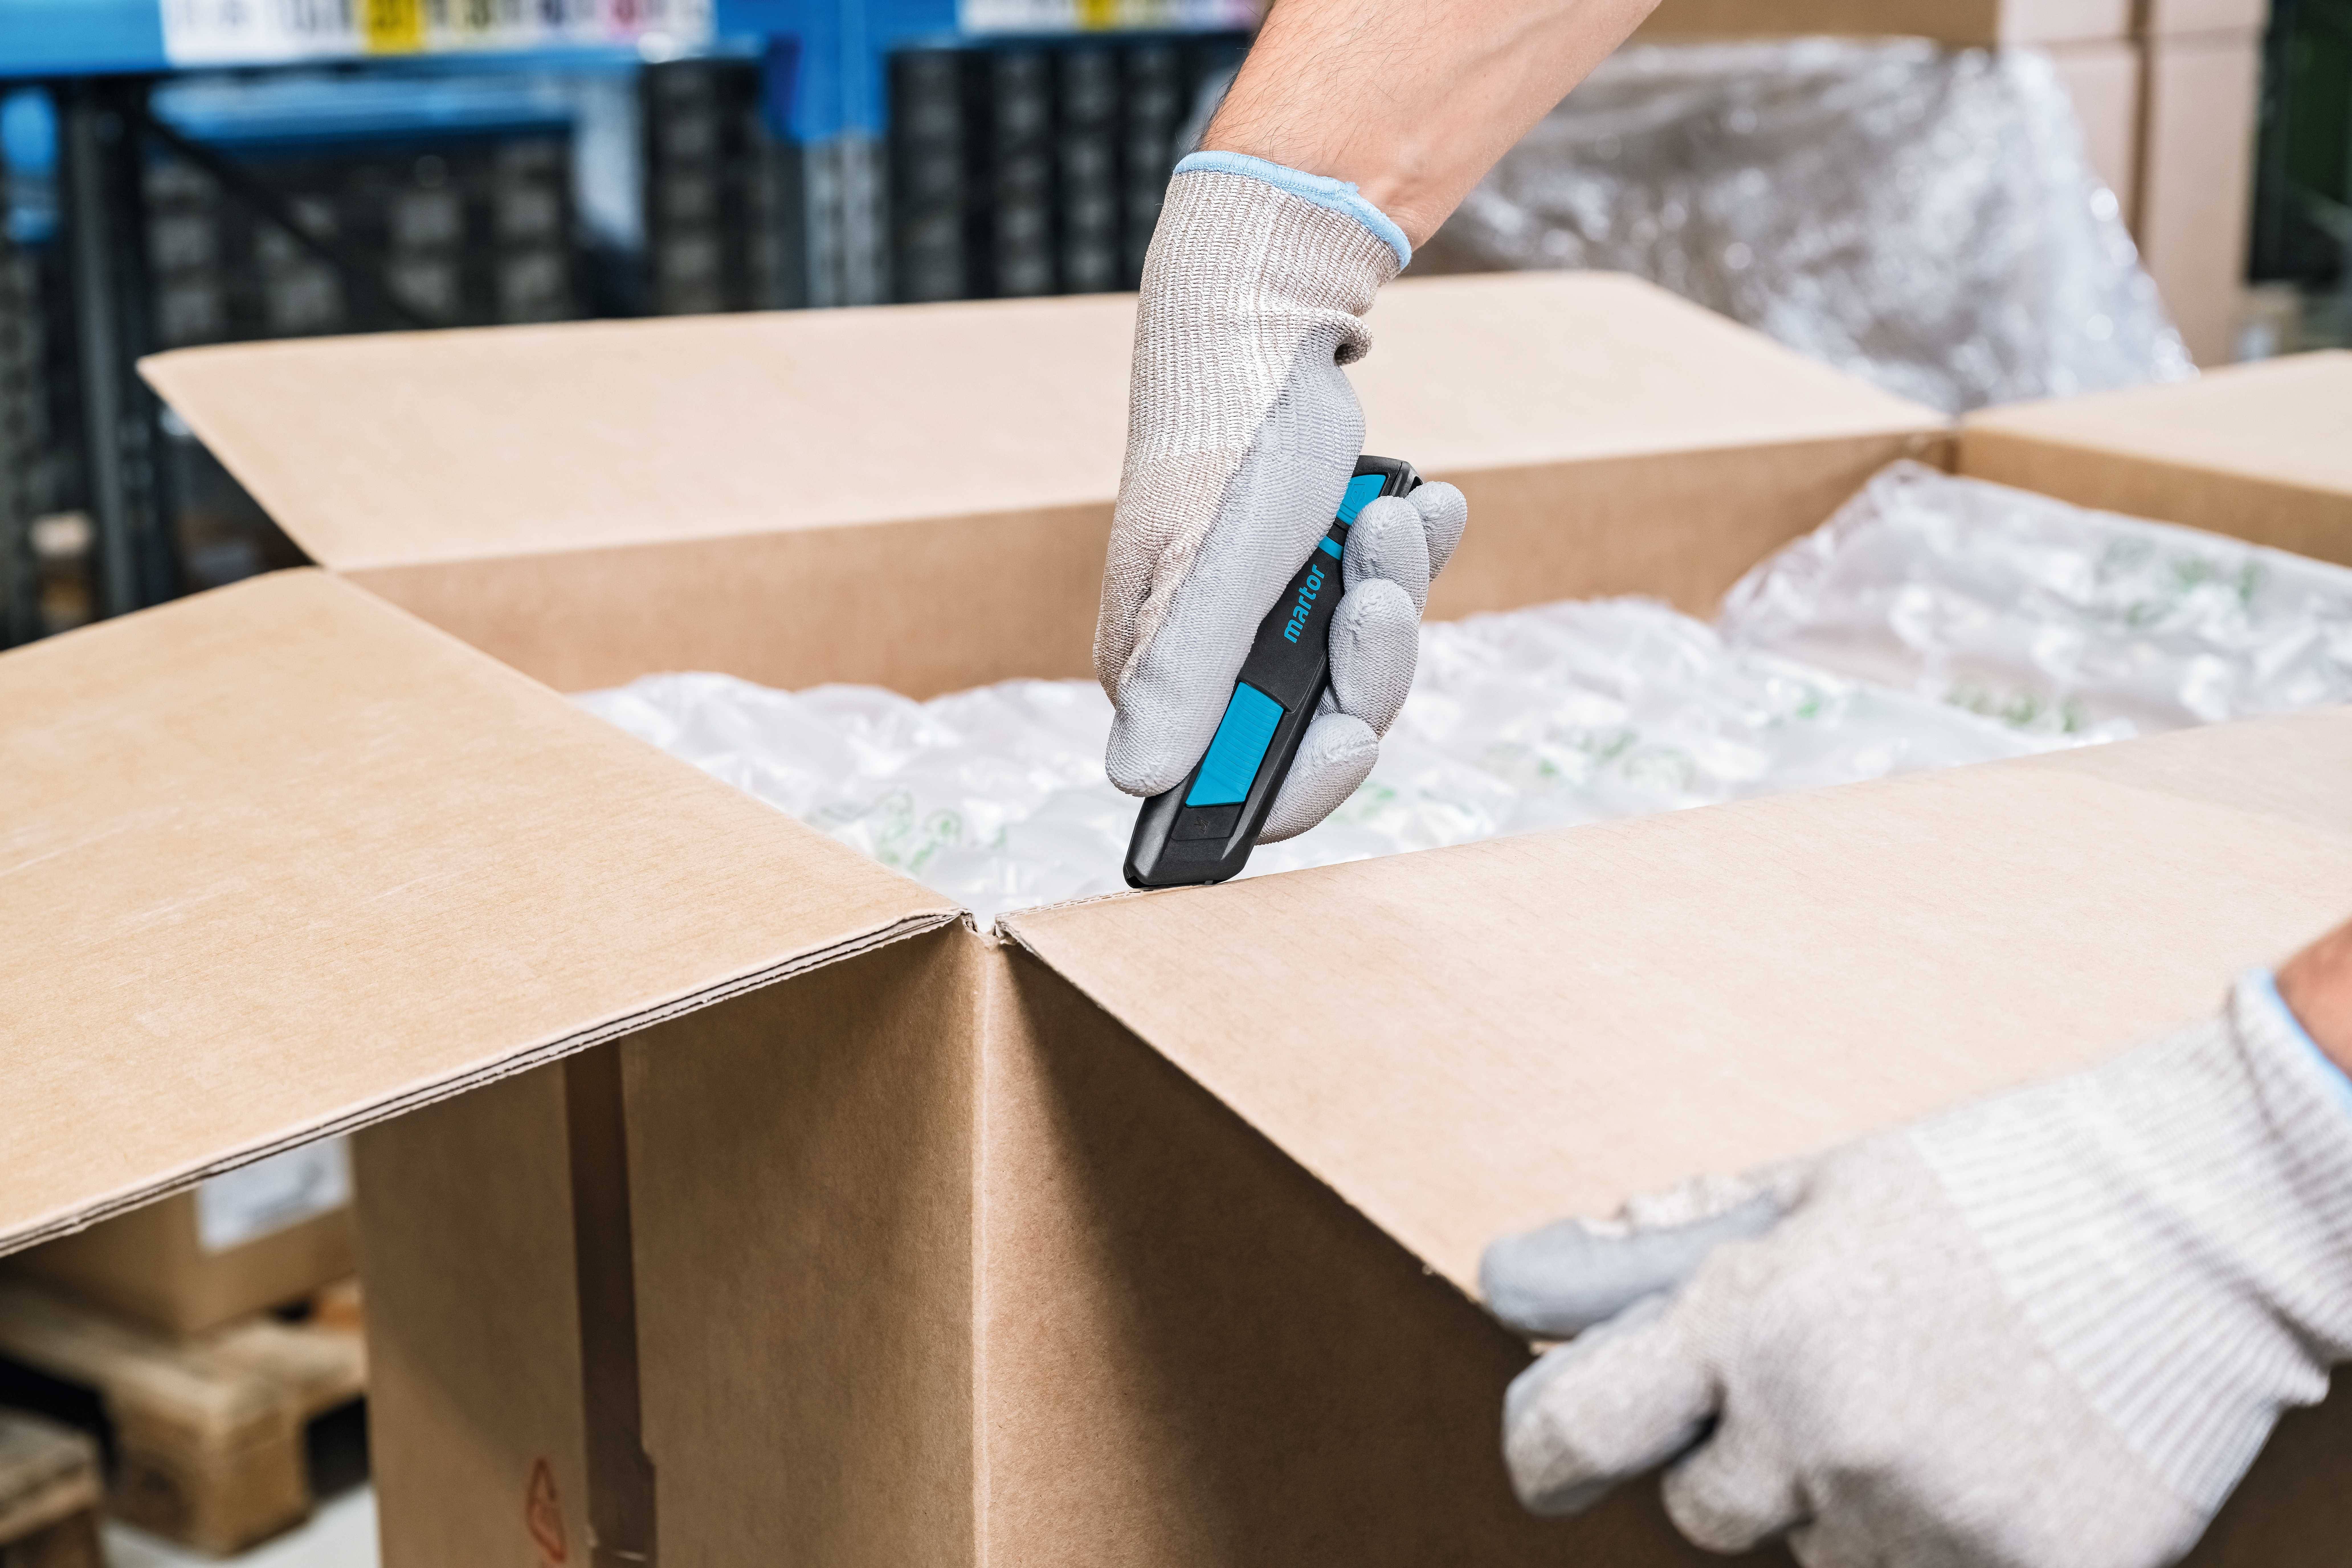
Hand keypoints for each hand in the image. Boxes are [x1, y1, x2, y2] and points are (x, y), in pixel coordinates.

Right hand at [1095, 153, 1467, 839]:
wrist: (1266, 328)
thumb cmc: (1234, 443)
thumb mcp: (1214, 568)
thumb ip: (1182, 676)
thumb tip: (1137, 780)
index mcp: (1160, 673)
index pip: (1230, 784)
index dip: (1301, 778)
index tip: (1354, 734)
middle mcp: (1207, 658)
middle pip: (1315, 725)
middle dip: (1367, 658)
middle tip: (1377, 586)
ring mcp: (1261, 616)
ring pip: (1357, 662)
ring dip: (1392, 592)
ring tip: (1390, 517)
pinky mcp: (1306, 573)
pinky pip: (1376, 600)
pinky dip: (1405, 555)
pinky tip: (1419, 505)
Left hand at [1481, 971, 2351, 1567]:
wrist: (2194, 1223)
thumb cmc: (1984, 1191)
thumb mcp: (1805, 1196)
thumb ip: (1655, 1254)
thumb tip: (1510, 1284)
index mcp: (1756, 1326)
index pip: (1573, 1433)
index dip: (1546, 1450)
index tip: (1548, 1459)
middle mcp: (1825, 1434)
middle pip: (1705, 1512)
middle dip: (1739, 1460)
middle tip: (1835, 1379)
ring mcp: (1929, 1519)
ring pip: (1817, 1553)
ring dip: (1846, 1498)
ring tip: (1938, 1400)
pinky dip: (1940, 1533)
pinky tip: (1995, 1450)